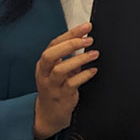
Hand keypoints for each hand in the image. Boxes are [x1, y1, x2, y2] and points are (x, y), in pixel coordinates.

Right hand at [33, 23, 97, 139]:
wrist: (49, 112)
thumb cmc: (57, 85)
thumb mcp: (59, 68)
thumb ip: (69, 55)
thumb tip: (87, 37)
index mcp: (44, 63)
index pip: (54, 44)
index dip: (70, 34)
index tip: (86, 27)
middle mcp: (45, 73)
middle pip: (51, 55)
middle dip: (70, 44)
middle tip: (89, 40)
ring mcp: (52, 85)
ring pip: (61, 69)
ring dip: (79, 60)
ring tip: (95, 53)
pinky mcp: (61, 95)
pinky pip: (71, 84)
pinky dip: (84, 75)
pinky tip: (93, 71)